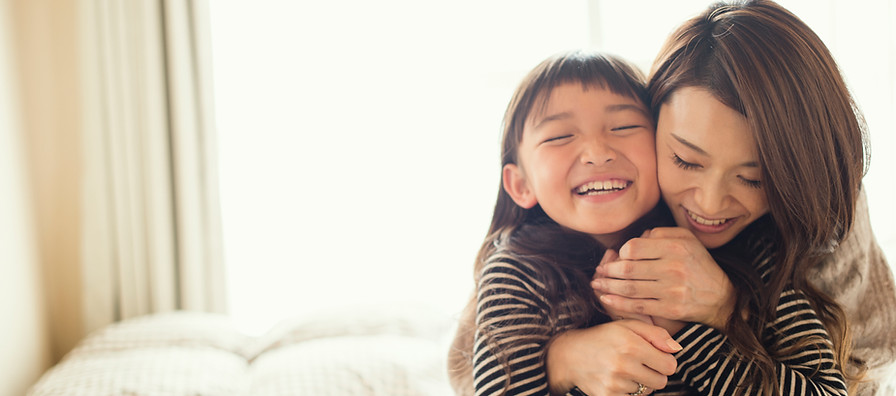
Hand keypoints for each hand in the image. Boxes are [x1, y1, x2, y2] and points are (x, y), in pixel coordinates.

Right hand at [546, 320, 680, 395]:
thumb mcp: (627, 326)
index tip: (655, 356)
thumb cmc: (603, 337)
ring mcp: (615, 383)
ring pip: (646, 391)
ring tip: (623, 369)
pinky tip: (616, 379)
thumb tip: (677, 349)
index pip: (670, 365)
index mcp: (631, 345)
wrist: (569, 355)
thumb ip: (656, 333)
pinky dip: (628, 391)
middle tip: (639, 363)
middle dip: (654, 373)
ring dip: (639, 382)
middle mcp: (623, 365)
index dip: (665, 361)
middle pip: (661, 382)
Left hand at [591, 227, 734, 329]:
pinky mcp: (670, 309)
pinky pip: (637, 306)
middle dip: (607, 271)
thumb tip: (638, 237)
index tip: (615, 258)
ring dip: (608, 287)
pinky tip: (606, 299)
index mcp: (675, 247)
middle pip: (628, 269)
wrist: (721, 297)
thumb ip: (662, 233)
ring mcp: (671, 290)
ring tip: (597, 284)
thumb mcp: (687, 240)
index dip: (620, 253)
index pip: (634, 248)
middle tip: (598, 272)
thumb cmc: (699, 265)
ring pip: (629, 288)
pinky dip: (618, 303)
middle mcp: (673, 268)